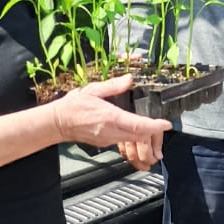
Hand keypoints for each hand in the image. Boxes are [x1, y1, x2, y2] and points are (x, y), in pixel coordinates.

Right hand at [52, 74, 170, 167]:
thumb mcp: (93, 90)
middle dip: (154, 133)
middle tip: (163, 125)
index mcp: (110, 117)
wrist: (57, 123)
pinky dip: (133, 138)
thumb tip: (129, 79)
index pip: (138, 125)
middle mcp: (110, 131)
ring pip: (132, 141)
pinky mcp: (104, 144)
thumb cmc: (73, 106)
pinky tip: (135, 131)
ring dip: (144, 136)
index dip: (154, 126)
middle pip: (139, 136)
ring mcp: (107, 140)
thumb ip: (113, 86)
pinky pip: (123, 142)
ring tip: (153, 128)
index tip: (166, 124)